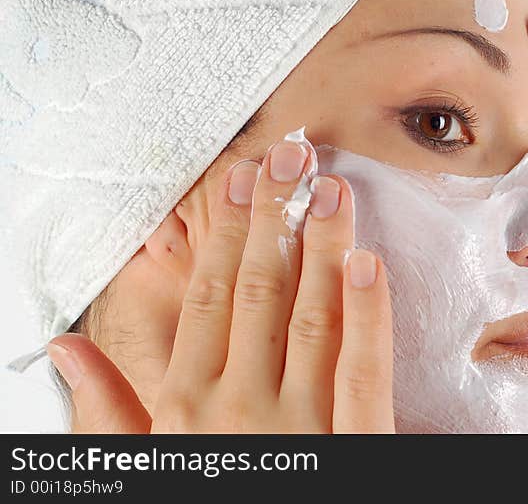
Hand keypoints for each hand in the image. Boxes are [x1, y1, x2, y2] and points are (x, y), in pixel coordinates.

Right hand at [46, 135, 393, 432]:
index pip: (207, 299)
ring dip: (322, 246)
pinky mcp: (356, 446)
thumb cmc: (210, 500)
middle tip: (289, 155)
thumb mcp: (147, 465)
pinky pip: (363, 370)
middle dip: (273, 218)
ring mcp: (300, 426)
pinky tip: (368, 261)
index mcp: (187, 406)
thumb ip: (105, 409)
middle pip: (257, 292)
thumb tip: (62, 347)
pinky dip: (367, 313)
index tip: (238, 180)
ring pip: (312, 317)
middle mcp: (240, 408)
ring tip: (331, 188)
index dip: (224, 233)